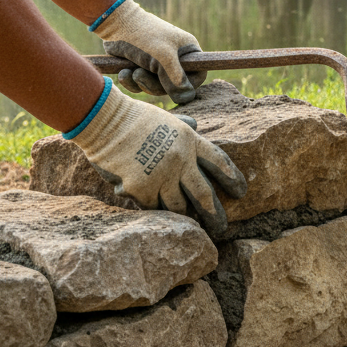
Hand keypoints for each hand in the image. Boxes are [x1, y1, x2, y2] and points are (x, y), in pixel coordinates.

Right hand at [68, 81, 245, 234]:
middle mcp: (181, 160)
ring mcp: (162, 176)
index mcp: (190, 141)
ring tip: (191, 226)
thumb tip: (196, 124)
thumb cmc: (134, 117)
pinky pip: (152, 206)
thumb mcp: (168, 118)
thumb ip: (184, 125)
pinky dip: (152, 208)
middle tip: (222, 228)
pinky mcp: (141, 189)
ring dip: (184, 217)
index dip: (233, 178)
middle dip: (215, 214)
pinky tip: (153, 210)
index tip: (241, 192)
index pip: (220, 162)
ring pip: (179, 207)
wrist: (105, 121)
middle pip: (205, 194)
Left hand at [92, 0, 206, 103]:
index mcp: (187, 51)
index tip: (173, 88)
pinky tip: (123, 72)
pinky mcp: (142, 67)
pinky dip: (132, 81)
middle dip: (155, 85)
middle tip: (140, 76)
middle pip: (174, 86)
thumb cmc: (142, 36)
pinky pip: (142, 84)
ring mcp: (158, 64)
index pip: (197, 76)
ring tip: (129, 71)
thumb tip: (187, 98)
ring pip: (156, 87)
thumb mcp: (162, 58)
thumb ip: (176, 79)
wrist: (114, 24)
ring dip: (141, 83)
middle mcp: (175, 58)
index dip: (188, 86)